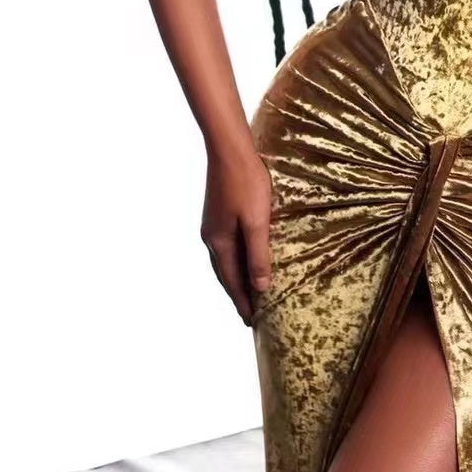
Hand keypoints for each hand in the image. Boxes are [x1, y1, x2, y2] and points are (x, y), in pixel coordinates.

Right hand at [200, 144, 273, 325]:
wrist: (229, 148)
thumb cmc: (247, 183)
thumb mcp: (257, 221)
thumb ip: (258, 254)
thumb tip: (261, 287)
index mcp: (219, 243)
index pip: (232, 282)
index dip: (243, 302)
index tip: (251, 322)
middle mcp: (211, 237)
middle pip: (225, 274)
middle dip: (238, 294)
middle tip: (250, 313)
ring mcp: (212, 224)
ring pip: (225, 259)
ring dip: (236, 276)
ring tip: (249, 289)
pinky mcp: (218, 211)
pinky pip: (227, 244)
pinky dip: (236, 257)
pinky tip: (245, 254)